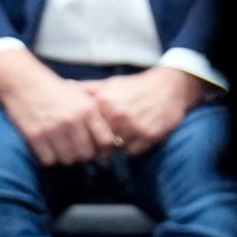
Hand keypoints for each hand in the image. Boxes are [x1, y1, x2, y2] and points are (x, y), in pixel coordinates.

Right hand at [0, 54, 121, 166]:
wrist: (23, 82)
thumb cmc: (54, 90)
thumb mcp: (80, 96)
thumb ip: (95, 115)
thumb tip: (110, 141)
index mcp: (87, 109)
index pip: (106, 141)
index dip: (103, 149)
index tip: (96, 148)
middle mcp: (73, 120)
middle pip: (87, 155)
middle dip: (82, 155)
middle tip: (75, 148)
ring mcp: (54, 129)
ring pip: (68, 160)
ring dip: (65, 156)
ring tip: (60, 146)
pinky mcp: (36, 136)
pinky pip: (49, 160)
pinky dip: (48, 157)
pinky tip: (46, 146)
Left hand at [95, 63, 211, 155]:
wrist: (169, 87)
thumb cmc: (136, 86)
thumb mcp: (111, 84)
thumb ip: (88, 88)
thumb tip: (67, 86)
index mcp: (105, 101)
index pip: (87, 127)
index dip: (86, 134)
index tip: (87, 137)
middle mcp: (118, 114)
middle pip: (100, 141)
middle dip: (100, 145)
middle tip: (102, 145)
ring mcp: (134, 126)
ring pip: (116, 149)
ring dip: (116, 148)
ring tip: (120, 141)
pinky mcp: (149, 136)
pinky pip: (132, 152)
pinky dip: (132, 149)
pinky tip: (134, 139)